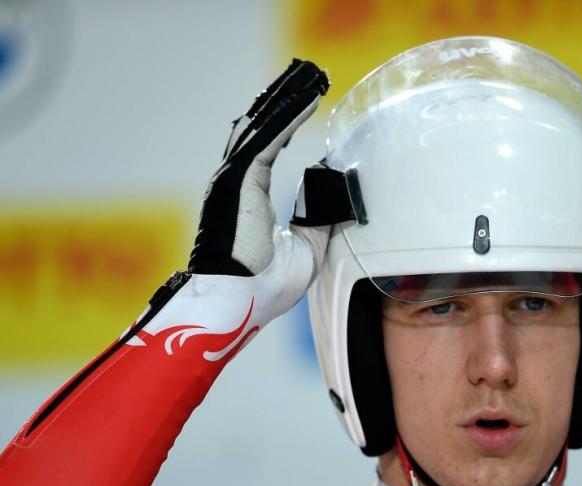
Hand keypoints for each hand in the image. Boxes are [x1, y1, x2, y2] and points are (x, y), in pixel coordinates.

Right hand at [186, 59, 329, 322]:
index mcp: (246, 194)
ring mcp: (234, 178)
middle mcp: (235, 180)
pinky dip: (288, 117)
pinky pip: (267, 139)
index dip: (285, 123)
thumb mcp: (306, 248)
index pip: (266, 146)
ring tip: (309, 76)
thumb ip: (318, 219)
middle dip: (283, 99)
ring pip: (262, 125)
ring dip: (286, 99)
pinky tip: (307, 99)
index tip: (304, 102)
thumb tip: (335, 197)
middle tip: (306, 74)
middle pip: (261, 126)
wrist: (241, 302)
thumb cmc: (266, 286)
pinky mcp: (239, 180)